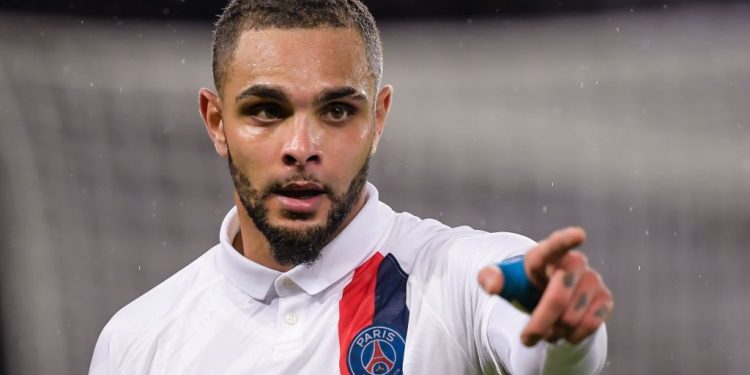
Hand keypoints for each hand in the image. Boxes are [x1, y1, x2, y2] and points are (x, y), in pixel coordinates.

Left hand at [478, 227, 613, 345]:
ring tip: (546, 332)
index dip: (566, 240)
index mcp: (545, 254)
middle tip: (526, 338)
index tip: (579, 234)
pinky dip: (574, 336)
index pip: (555, 245)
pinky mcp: (605, 298)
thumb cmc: (522, 285)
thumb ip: (489, 278)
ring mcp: (592, 279)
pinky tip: (565, 333)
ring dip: (555, 332)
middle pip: (557, 297)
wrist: (545, 299)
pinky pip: (592, 324)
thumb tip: (493, 286)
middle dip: (540, 322)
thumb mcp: (501, 280)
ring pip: (573, 316)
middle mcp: (573, 262)